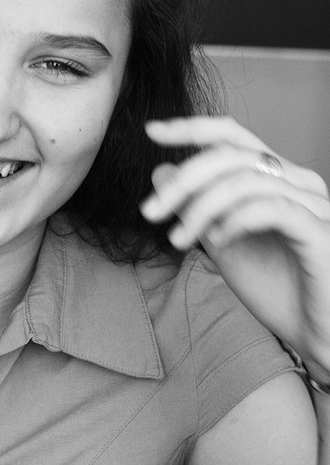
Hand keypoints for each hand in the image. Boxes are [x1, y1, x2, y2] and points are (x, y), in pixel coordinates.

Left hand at [140, 116, 329, 379]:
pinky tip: (220, 241)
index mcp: (277, 177)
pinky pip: (272, 209)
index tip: (152, 132)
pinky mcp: (321, 231)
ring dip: (201, 208)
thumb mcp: (222, 243)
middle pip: (232, 154)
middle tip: (151, 210)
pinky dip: (236, 221)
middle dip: (184, 179)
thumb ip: (195, 207)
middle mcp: (298, 181)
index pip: (232, 137)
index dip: (192, 129)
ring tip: (179, 239)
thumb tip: (160, 171)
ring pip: (245, 181)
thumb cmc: (277, 290)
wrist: (318, 335)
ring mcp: (313, 203)